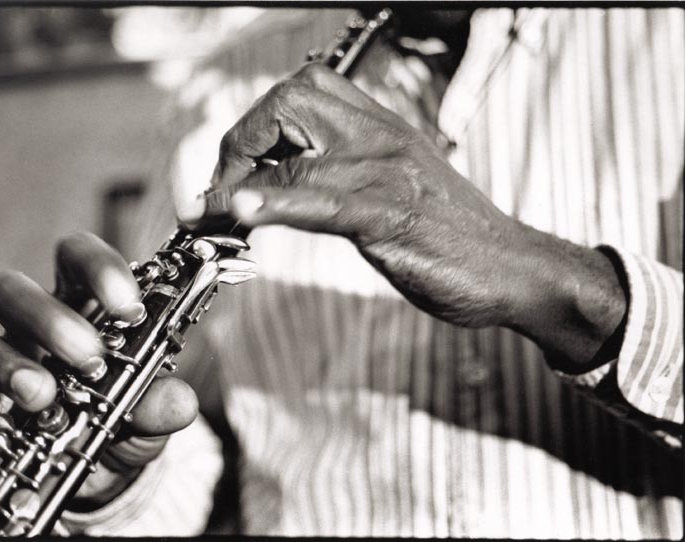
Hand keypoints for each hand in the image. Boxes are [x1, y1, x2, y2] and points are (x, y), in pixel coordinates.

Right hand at [0, 232, 198, 508]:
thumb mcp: (155, 406)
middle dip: (51, 322)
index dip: (99, 269)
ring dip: (10, 366)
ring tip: (42, 396)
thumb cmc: (133, 410)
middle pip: (15, 292)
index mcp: (84, 302)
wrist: (115, 460)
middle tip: (90, 360)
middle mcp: (37, 323)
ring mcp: (9, 363)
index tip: (130, 308)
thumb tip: (181, 403)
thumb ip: (163, 401)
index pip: (77, 256)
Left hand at [180, 63, 626, 368]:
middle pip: (288, 102)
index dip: (253, 127)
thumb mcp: (388, 188)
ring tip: (211, 214)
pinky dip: (277, 202)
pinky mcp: (390, 216)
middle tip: (223, 193)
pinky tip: (244, 211)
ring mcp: (384, 172)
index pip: (298, 92)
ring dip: (239, 182)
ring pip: (296, 153)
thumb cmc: (448, 233)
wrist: (512, 266)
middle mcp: (379, 136)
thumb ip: (335, 175)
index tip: (234, 173)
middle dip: (240, 142)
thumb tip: (270, 185)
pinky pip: (322, 199)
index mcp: (379, 125)